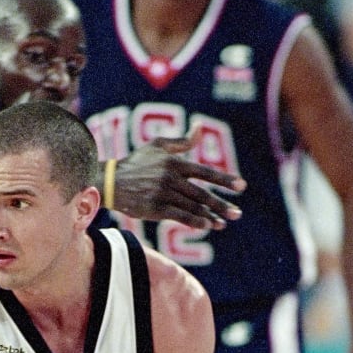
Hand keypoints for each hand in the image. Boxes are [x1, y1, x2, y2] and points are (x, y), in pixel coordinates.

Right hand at [112, 127, 245, 229]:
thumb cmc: (137, 162)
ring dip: (211, 216)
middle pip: (202, 194)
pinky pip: (180, 216)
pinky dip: (195, 221)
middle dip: (222, 204)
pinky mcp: (155, 208)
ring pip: (193, 207)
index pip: (205, 172)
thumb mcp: (158, 146)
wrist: (111, 181)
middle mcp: (171, 178)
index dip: (225, 180)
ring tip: (223, 223)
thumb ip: (182, 140)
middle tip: (237, 214)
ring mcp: (163, 194)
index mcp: (175, 163)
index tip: (242, 186)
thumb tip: (200, 126)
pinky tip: (206, 226)